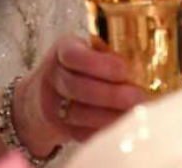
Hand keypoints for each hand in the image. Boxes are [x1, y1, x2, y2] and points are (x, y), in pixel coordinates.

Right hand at [12, 36, 150, 153]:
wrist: (40, 97)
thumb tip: (141, 71)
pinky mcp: (57, 127)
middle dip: (110, 94)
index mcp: (63, 49)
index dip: (99, 64)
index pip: (73, 55)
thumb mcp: (86, 51)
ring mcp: (51, 103)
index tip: (124, 70)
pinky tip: (120, 129)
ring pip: (78, 112)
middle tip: (138, 97)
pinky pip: (79, 132)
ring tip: (134, 115)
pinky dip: (101, 131)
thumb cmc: (76, 69)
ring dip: (109, 116)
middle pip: (77, 87)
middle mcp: (52, 75)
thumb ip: (106, 57)